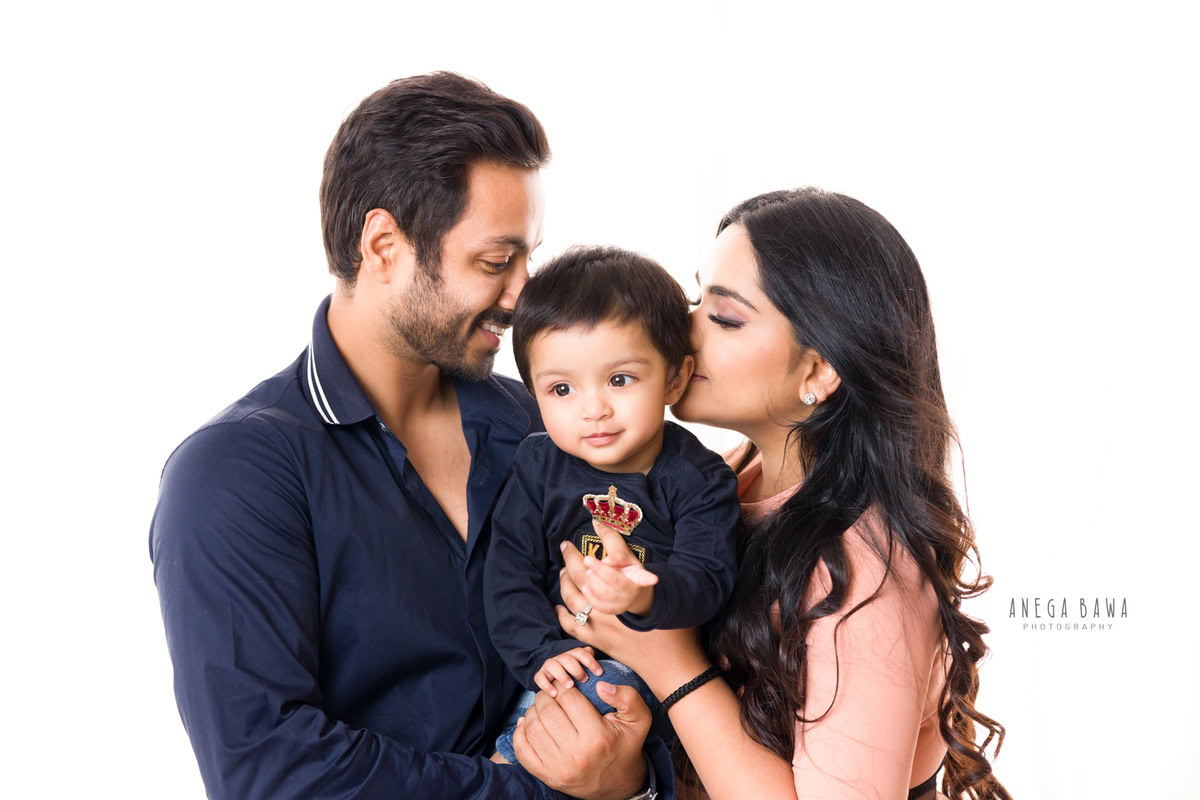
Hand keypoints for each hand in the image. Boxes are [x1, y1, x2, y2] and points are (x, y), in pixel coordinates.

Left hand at [512, 678, 650, 799]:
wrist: (619, 784)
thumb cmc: (626, 746)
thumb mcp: (639, 720)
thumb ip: (627, 697)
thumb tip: (600, 685)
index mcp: (597, 737)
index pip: (569, 699)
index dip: (563, 685)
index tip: (564, 684)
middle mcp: (576, 754)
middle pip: (547, 711)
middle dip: (546, 695)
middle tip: (551, 692)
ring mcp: (558, 768)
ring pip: (533, 727)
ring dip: (533, 710)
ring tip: (543, 706)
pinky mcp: (547, 776)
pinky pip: (523, 750)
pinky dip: (520, 732)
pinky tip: (527, 722)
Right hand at [534, 646, 603, 696]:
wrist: (555, 678)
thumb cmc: (579, 678)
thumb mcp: (588, 672)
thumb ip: (596, 670)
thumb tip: (608, 682)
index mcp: (574, 656)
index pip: (582, 652)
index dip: (590, 661)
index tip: (599, 673)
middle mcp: (561, 659)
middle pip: (567, 658)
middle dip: (576, 668)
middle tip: (584, 679)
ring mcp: (550, 667)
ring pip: (552, 664)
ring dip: (562, 674)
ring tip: (570, 685)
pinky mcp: (541, 676)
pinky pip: (539, 677)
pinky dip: (546, 685)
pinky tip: (554, 694)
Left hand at [557, 538, 708, 694]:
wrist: (672, 665)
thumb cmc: (673, 628)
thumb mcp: (663, 595)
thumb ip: (642, 573)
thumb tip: (621, 554)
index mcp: (630, 594)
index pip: (604, 566)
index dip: (590, 549)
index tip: (582, 536)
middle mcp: (612, 609)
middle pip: (582, 579)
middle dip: (571, 560)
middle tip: (566, 547)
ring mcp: (602, 628)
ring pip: (573, 601)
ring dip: (565, 583)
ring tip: (564, 571)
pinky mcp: (599, 642)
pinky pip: (572, 627)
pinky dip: (563, 614)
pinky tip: (560, 605)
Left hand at [578, 520, 657, 615]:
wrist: (632, 595)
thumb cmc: (625, 570)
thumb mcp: (623, 554)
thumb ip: (610, 538)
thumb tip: (595, 520)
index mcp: (638, 575)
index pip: (642, 575)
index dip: (648, 578)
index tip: (653, 579)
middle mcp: (632, 590)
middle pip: (616, 581)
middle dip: (600, 569)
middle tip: (587, 559)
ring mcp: (622, 602)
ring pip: (604, 593)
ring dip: (592, 580)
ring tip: (588, 571)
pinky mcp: (611, 610)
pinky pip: (597, 604)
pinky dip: (589, 593)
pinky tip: (585, 584)